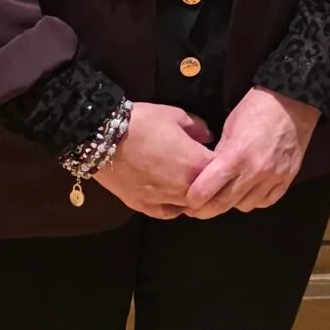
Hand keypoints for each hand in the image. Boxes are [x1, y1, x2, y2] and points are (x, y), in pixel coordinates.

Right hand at [92, 101, 213, 218]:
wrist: (104, 137)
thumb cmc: (144, 123)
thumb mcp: (176, 116)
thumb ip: (198, 128)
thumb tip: (208, 137)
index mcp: (198, 165)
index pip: (224, 171)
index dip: (224, 163)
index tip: (221, 157)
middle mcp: (186, 188)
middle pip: (210, 193)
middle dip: (211, 183)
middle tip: (207, 172)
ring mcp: (165, 201)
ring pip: (190, 206)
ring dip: (194, 196)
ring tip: (191, 184)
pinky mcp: (145, 208)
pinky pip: (169, 213)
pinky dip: (174, 206)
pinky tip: (174, 197)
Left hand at [186, 88, 319, 216]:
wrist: (292, 102)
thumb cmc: (256, 109)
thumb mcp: (229, 128)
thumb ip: (218, 155)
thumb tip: (207, 176)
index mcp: (235, 156)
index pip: (205, 191)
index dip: (192, 199)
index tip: (187, 200)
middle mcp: (255, 171)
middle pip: (223, 204)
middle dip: (205, 210)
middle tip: (196, 210)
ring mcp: (273, 177)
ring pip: (244, 206)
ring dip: (232, 204)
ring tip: (226, 195)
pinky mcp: (287, 178)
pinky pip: (266, 201)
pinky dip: (254, 200)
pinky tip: (248, 192)